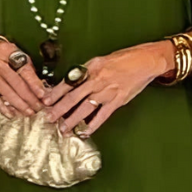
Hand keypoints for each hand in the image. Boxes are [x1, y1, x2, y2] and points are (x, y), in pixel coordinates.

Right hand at [0, 40, 46, 117]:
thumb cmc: (2, 55)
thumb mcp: (17, 53)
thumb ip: (28, 69)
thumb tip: (40, 87)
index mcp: (9, 52)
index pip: (24, 70)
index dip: (34, 84)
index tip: (42, 94)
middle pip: (16, 83)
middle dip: (29, 98)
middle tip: (38, 107)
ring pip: (7, 93)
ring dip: (20, 105)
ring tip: (29, 112)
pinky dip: (3, 108)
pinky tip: (12, 114)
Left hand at [41, 42, 171, 135]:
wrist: (145, 61)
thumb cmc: (124, 59)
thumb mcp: (101, 61)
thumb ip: (87, 72)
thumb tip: (72, 83)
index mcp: (91, 68)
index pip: (68, 81)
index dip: (55, 92)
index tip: (45, 100)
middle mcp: (97, 80)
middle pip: (73, 97)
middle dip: (59, 109)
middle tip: (49, 118)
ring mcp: (107, 91)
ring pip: (85, 108)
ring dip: (72, 120)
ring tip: (63, 129)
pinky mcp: (117, 101)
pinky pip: (102, 116)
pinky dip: (93, 125)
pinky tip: (85, 132)